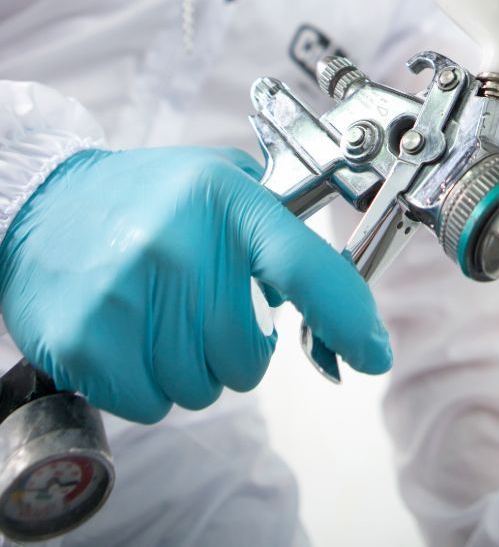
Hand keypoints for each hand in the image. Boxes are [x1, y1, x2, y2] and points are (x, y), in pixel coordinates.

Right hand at [0, 147, 391, 422]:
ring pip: (201, 387)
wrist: (41, 202)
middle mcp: (182, 246)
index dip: (349, 318)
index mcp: (227, 203)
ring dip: (192, 368)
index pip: (306, 267)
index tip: (372, 352)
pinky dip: (150, 384)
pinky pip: (152, 403)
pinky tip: (131, 337)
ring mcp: (129, 295)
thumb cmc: (145, 197)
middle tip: (204, 312)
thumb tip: (327, 286)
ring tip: (161, 317)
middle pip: (250, 356)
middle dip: (238, 349)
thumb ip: (276, 223)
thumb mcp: (219, 179)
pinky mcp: (84, 340)